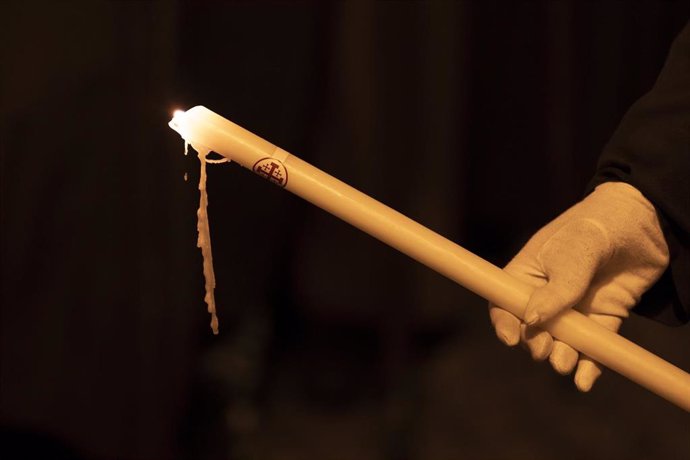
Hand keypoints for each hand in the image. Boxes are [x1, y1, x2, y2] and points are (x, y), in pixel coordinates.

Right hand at [489, 182, 668, 390]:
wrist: (646, 220)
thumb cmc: (597, 224)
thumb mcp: (574, 251)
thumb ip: (558, 288)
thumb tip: (532, 321)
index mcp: (528, 273)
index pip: (505, 303)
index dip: (504, 322)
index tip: (510, 338)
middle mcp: (548, 294)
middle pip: (532, 329)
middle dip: (535, 344)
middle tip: (544, 350)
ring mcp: (577, 308)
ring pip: (563, 342)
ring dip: (561, 357)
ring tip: (564, 364)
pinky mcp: (605, 318)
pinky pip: (595, 347)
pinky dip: (590, 366)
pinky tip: (584, 380)